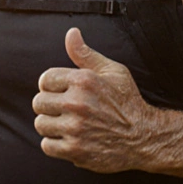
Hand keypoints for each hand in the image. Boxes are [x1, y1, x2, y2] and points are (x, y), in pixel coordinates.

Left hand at [32, 27, 159, 172]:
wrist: (144, 137)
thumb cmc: (127, 102)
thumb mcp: (112, 71)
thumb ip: (85, 54)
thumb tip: (71, 33)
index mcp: (84, 80)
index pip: (45, 79)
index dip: (52, 86)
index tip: (62, 92)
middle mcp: (77, 103)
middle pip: (38, 102)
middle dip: (49, 105)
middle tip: (64, 110)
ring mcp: (75, 128)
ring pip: (41, 124)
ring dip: (51, 125)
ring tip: (67, 124)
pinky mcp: (75, 150)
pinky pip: (47, 145)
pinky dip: (55, 144)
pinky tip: (69, 139)